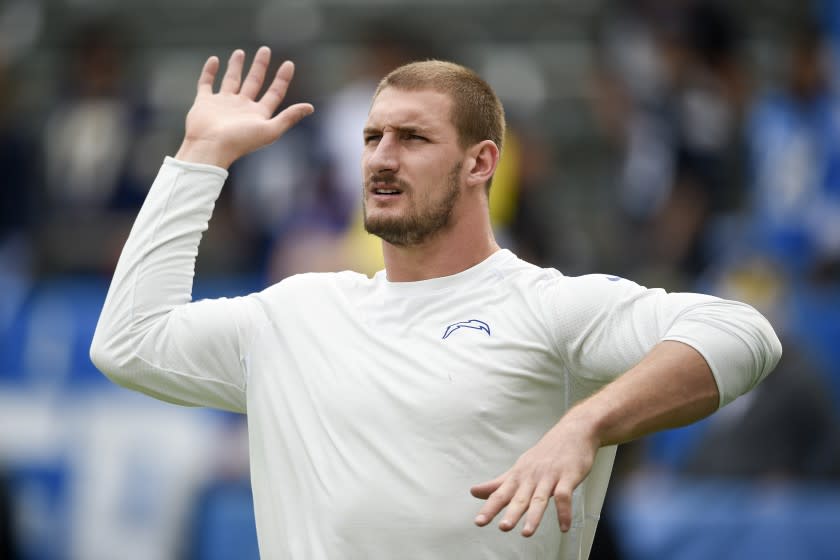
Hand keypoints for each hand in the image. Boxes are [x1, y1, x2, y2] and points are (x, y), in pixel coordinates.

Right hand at [175, 46, 313, 167]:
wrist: (210, 147)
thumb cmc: (240, 141)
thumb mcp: (270, 130)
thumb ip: (289, 117)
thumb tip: (310, 107)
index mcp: (258, 114)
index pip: (274, 93)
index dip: (282, 79)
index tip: (289, 63)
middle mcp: (242, 108)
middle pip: (254, 82)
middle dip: (260, 66)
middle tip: (265, 50)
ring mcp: (223, 104)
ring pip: (232, 80)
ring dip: (236, 67)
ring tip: (240, 52)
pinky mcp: (204, 103)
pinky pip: (206, 83)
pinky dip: (209, 72)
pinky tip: (213, 60)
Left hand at [470, 418, 598, 536]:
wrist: (572, 432)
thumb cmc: (545, 454)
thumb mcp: (518, 468)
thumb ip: (498, 484)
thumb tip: (474, 492)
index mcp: (518, 476)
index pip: (500, 493)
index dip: (489, 508)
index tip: (479, 521)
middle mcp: (531, 477)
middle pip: (519, 497)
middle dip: (511, 513)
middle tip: (503, 527)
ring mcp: (549, 476)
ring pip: (540, 497)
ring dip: (534, 516)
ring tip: (527, 532)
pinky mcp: (567, 477)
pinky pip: (565, 496)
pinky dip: (564, 513)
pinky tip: (563, 527)